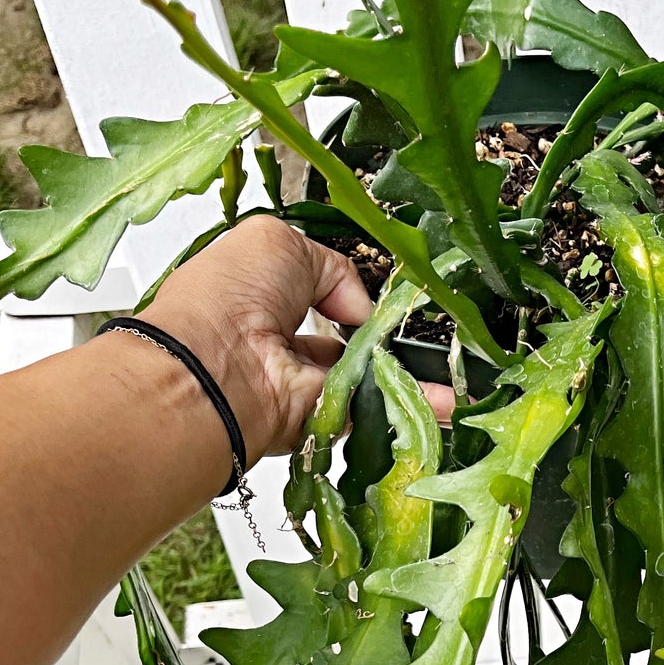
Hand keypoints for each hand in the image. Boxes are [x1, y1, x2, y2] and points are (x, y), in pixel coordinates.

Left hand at [141, 215, 454, 463]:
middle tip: (423, 333)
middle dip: (389, 339)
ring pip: (368, 378)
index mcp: (262, 297)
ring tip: (450, 368)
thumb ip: (331, 268)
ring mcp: (302, 385)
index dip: (354, 294)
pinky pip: (375, 409)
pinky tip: (450, 400)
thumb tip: (359, 307)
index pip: (320, 294)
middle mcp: (281, 344)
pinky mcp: (321, 420)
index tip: (392, 296)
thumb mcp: (280, 244)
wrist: (213, 370)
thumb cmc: (226, 296)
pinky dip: (415, 405)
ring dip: (409, 374)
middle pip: (351, 341)